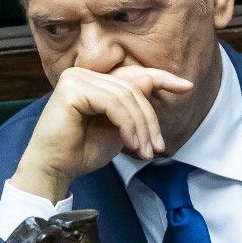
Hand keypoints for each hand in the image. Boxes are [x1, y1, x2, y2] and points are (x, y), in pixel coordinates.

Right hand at [11, 66, 193, 201]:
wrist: (55, 169)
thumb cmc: (82, 151)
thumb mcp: (118, 128)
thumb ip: (132, 108)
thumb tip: (155, 86)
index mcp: (94, 79)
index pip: (134, 74)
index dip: (163, 78)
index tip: (187, 87)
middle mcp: (83, 73)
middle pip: (134, 89)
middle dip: (150, 120)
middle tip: (156, 148)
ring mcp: (76, 78)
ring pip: (126, 97)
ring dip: (141, 127)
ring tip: (144, 152)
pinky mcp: (72, 88)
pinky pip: (113, 103)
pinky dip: (127, 125)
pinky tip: (129, 145)